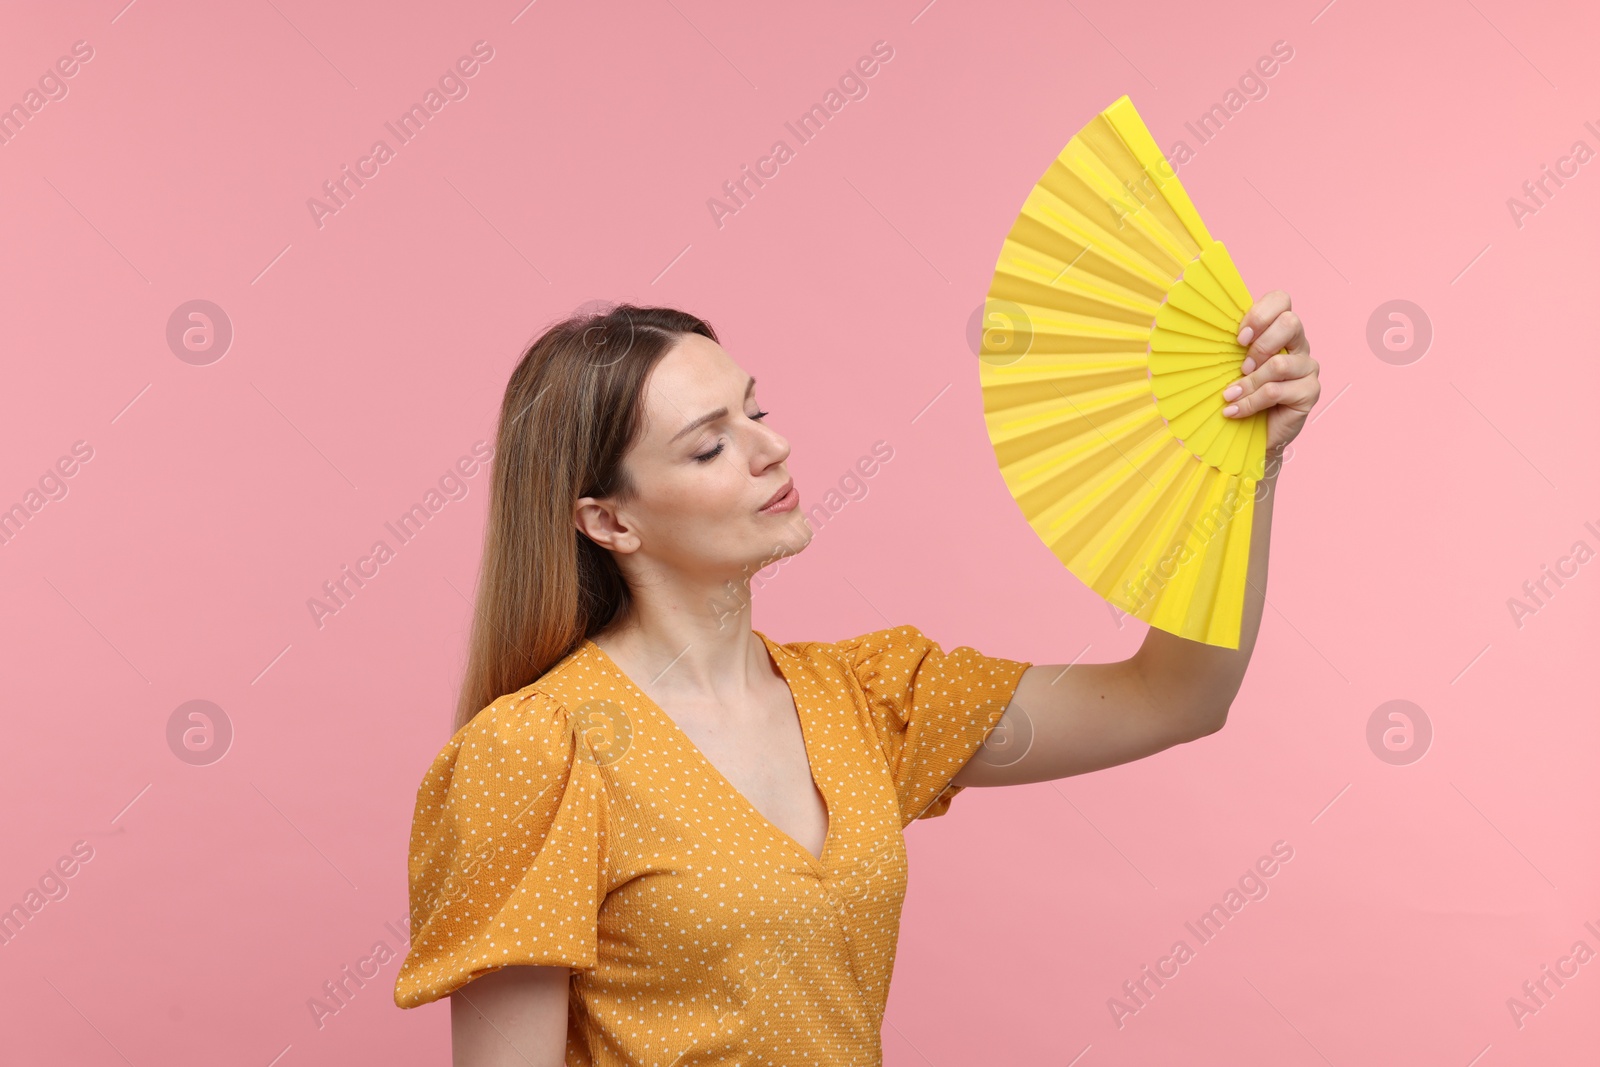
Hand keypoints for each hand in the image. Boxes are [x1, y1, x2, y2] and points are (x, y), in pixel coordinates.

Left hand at [1221, 289, 1319, 454]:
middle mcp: (1299, 345)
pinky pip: (1276, 391)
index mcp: (1280, 330)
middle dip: (1259, 346)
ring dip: (1249, 382)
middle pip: (1290, 322)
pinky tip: (1235, 410)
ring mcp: (1308, 368)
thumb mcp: (1232, 365)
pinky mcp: (1310, 392)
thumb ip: (1230, 347)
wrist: (1255, 434)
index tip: (1239, 338)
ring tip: (1231, 395)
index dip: (1260, 314)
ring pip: (1279, 364)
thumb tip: (1199, 330)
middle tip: (1241, 367)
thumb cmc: (1241, 394)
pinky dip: (1250, 402)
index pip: (1281, 300)